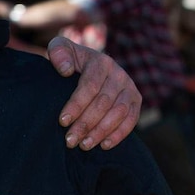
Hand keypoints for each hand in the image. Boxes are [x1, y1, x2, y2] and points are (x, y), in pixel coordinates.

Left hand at [46, 36, 140, 150]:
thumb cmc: (69, 59)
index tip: (62, 121)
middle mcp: (119, 74)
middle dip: (85, 124)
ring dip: (101, 132)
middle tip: (70, 140)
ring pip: (118, 114)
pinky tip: (104, 146)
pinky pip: (131, 120)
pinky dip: (119, 135)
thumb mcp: (60, 48)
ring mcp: (130, 88)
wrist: (87, 64)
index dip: (76, 105)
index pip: (89, 87)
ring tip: (83, 145)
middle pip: (103, 103)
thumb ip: (58, 52)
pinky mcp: (135, 101)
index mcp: (101, 62)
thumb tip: (66, 70)